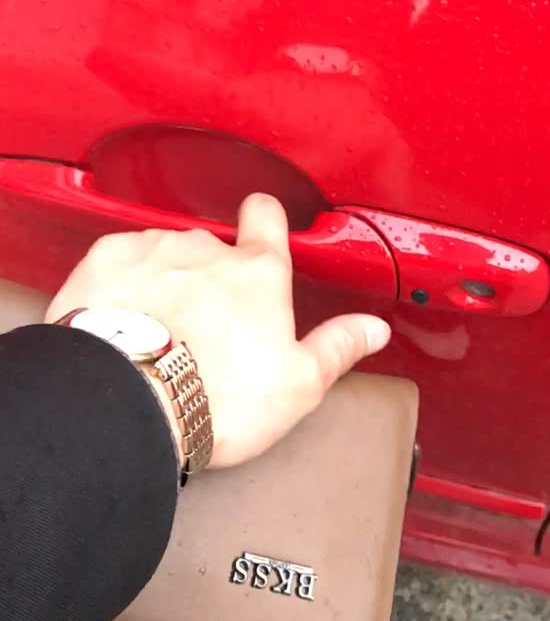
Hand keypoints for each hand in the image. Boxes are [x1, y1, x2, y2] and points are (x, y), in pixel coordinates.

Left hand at [45, 194, 390, 469]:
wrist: (132, 403)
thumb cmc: (216, 397)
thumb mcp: (298, 384)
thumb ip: (338, 346)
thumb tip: (371, 329)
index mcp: (258, 274)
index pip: (268, 217)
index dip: (266, 219)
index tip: (262, 227)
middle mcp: (207, 249)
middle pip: (212, 247)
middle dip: (208, 277)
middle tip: (204, 327)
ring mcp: (155, 250)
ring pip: (164, 255)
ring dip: (163, 282)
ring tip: (159, 333)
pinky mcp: (107, 261)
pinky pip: (119, 263)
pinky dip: (120, 287)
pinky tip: (122, 322)